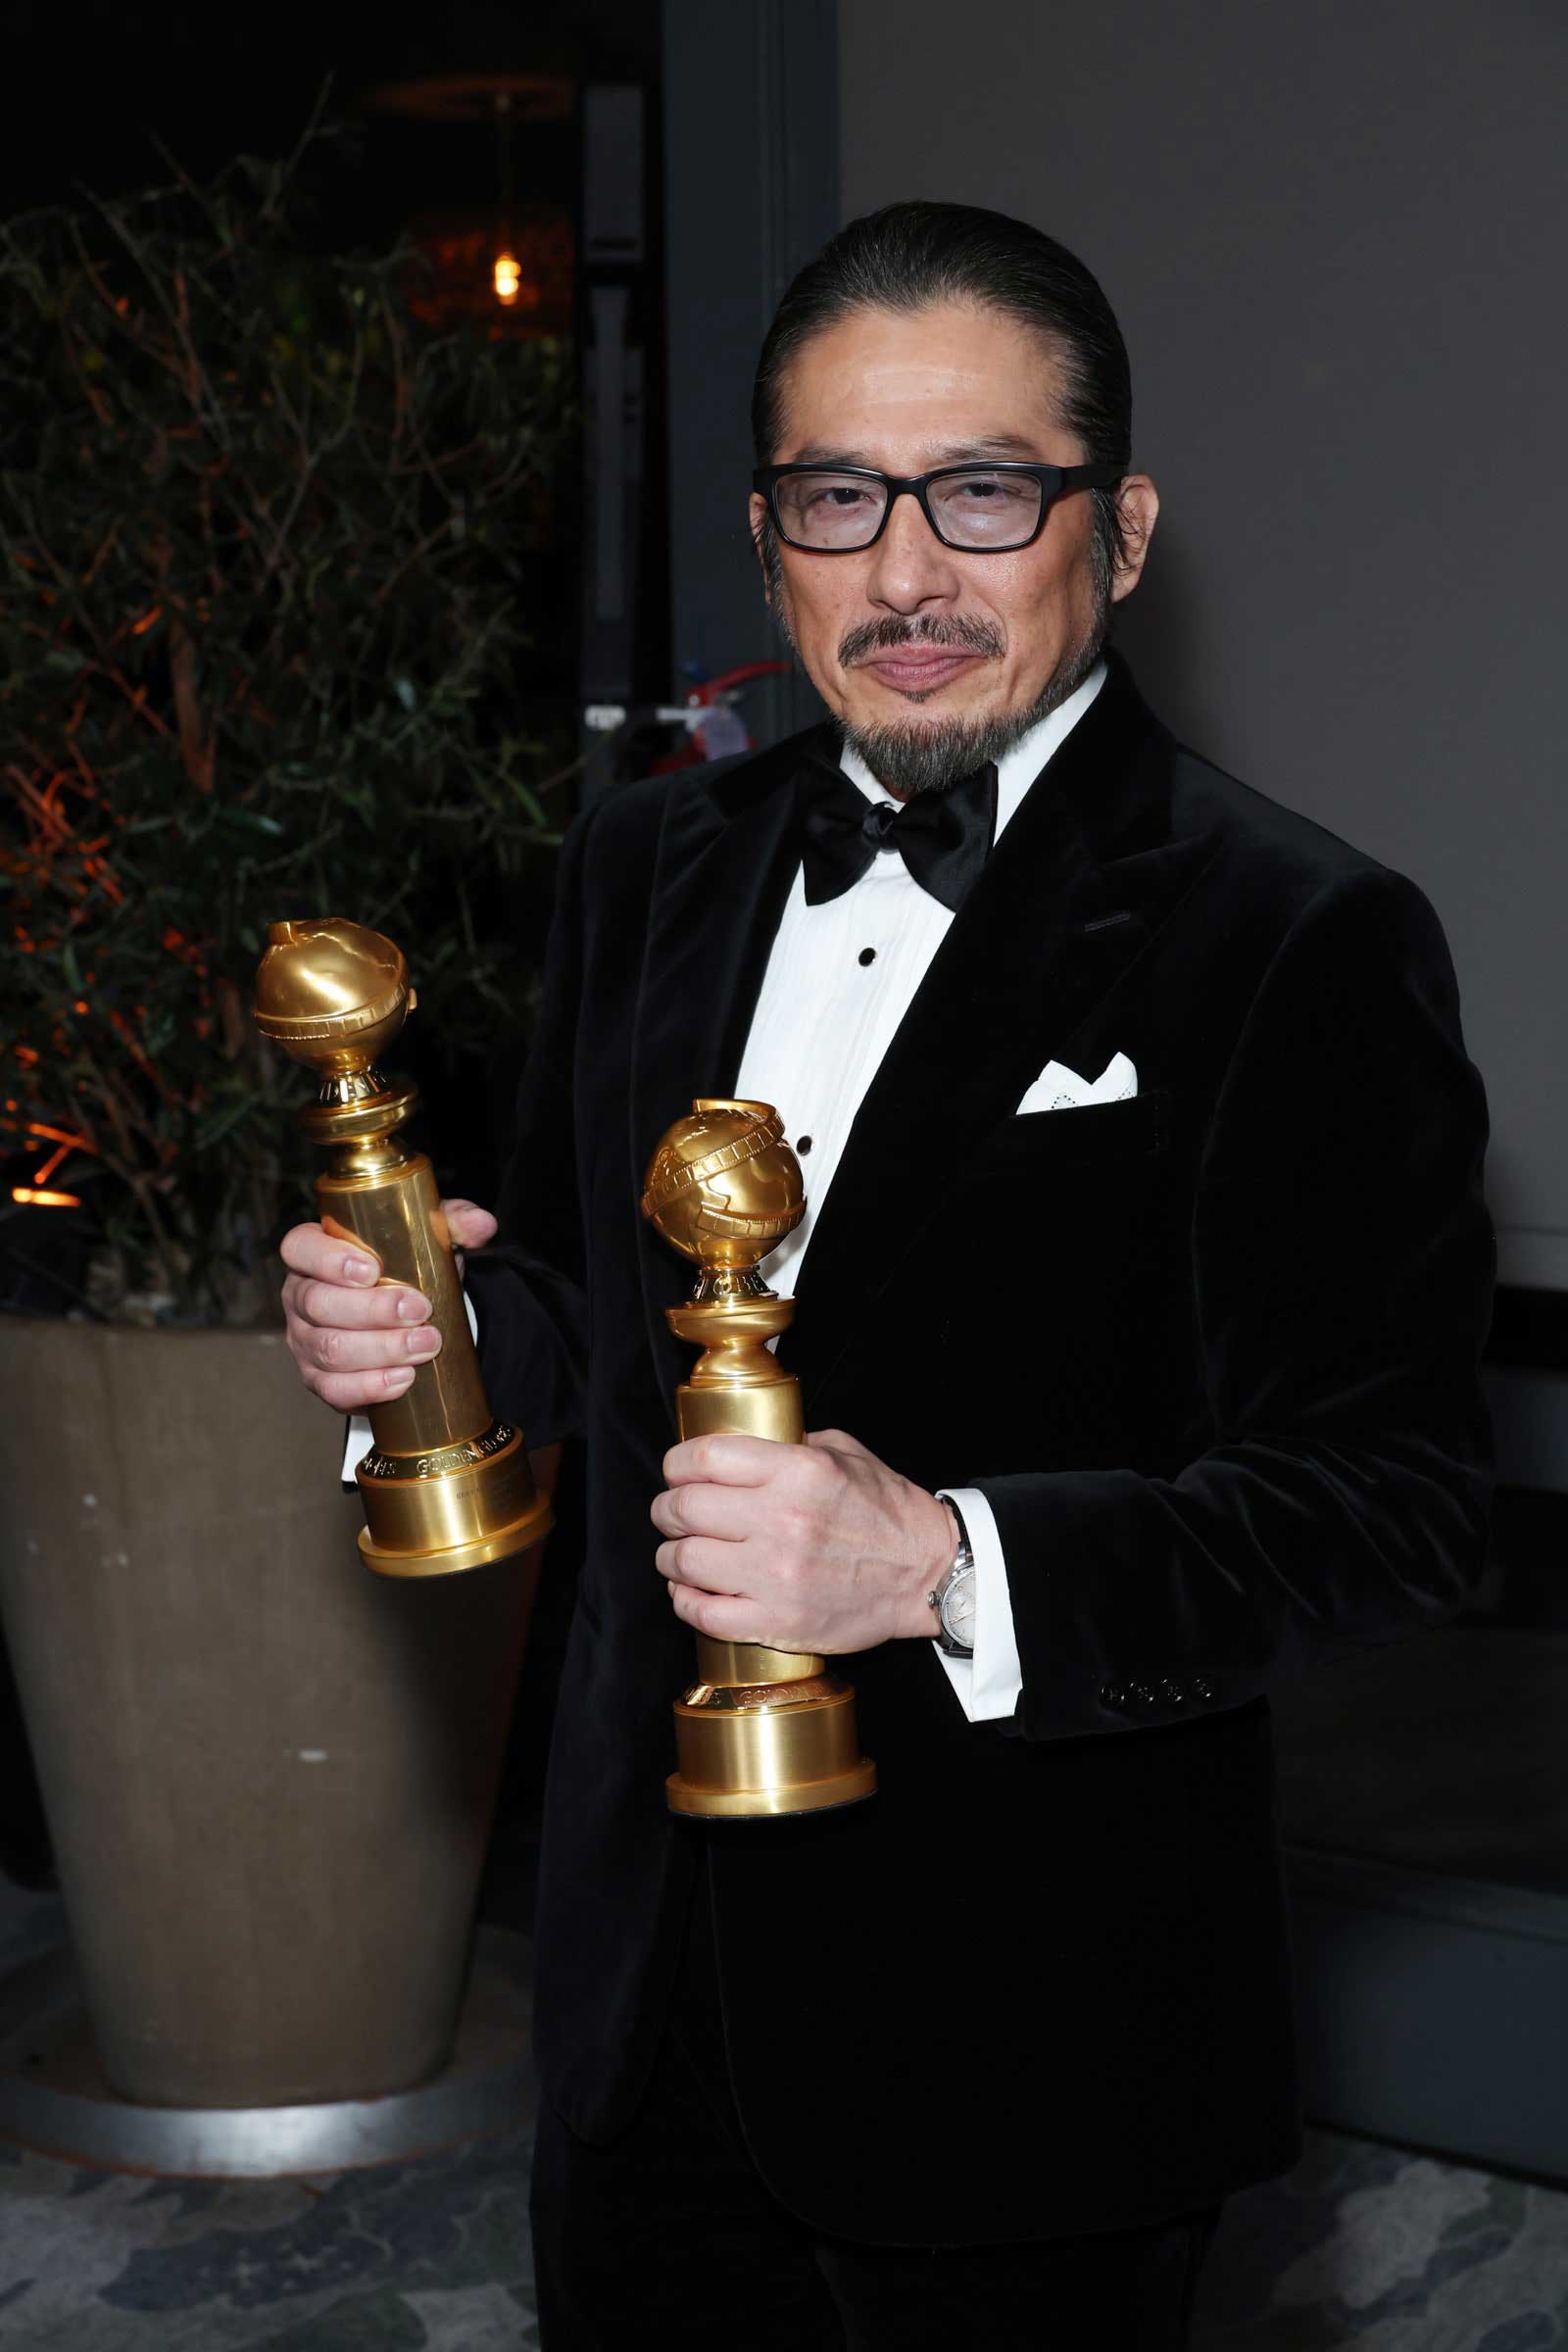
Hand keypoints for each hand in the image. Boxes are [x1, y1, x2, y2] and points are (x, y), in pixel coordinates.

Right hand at [280, 1197, 495, 1411]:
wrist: (406, 1316)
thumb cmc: (403, 1267)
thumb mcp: (427, 1237)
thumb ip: (453, 1223)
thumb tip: (482, 1225)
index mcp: (312, 1252)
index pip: (299, 1248)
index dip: (329, 1260)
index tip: (373, 1269)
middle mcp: (300, 1295)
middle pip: (319, 1304)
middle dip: (373, 1310)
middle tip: (420, 1311)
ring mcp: (305, 1340)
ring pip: (330, 1349)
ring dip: (382, 1350)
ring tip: (425, 1345)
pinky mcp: (319, 1380)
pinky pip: (335, 1389)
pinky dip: (371, 1386)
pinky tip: (403, 1379)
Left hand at [650, 1428, 953, 1653]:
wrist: (927, 1573)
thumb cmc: (886, 1512)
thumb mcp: (843, 1454)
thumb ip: (789, 1445)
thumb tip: (739, 1451)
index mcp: (797, 1472)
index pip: (704, 1459)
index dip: (677, 1464)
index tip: (676, 1472)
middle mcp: (781, 1521)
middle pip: (684, 1509)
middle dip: (666, 1510)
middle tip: (671, 1514)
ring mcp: (777, 1576)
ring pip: (684, 1562)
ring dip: (670, 1557)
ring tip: (678, 1554)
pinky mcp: (778, 1622)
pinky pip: (704, 1614)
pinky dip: (685, 1601)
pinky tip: (690, 1592)